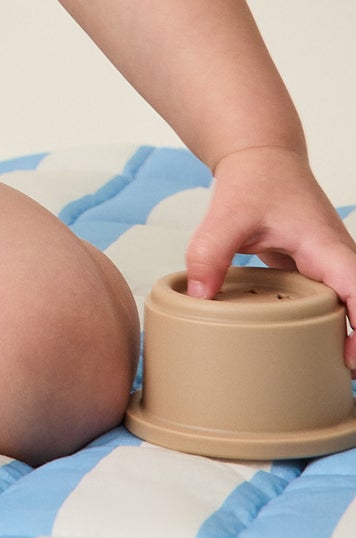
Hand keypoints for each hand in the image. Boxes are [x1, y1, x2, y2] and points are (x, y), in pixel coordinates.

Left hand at [185, 147, 355, 369]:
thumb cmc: (255, 181)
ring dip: (346, 335)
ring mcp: (330, 267)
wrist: (261, 159)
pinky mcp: (317, 272)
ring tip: (327, 371)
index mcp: (328, 249)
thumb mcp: (228, 215)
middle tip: (340, 377)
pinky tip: (308, 348)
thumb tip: (197, 298)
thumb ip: (209, 253)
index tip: (350, 358)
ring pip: (350, 308)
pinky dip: (327, 325)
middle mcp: (338, 261)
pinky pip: (332, 304)